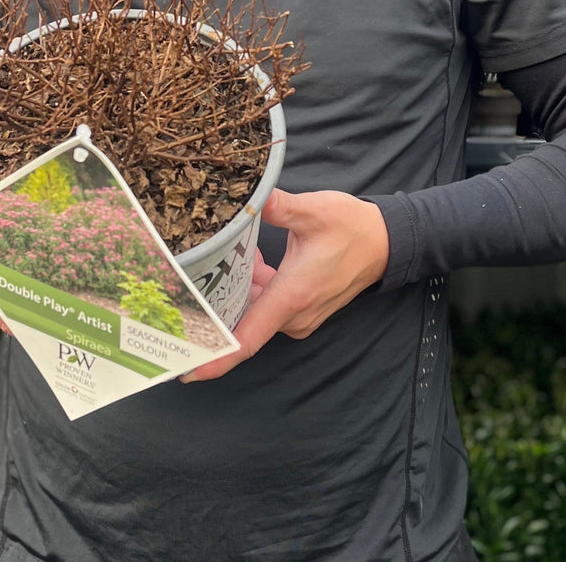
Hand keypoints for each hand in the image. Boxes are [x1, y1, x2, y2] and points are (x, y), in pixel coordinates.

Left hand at [182, 188, 388, 381]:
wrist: (387, 242)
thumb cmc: (352, 228)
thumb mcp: (312, 210)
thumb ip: (275, 205)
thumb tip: (245, 197)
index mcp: (292, 296)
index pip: (247, 339)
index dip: (216, 357)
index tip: (187, 369)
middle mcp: (295, 314)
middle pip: (243, 325)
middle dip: (212, 316)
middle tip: (177, 300)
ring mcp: (300, 314)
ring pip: (255, 312)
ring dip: (234, 295)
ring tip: (206, 270)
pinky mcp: (304, 307)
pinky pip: (269, 305)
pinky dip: (254, 289)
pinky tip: (246, 261)